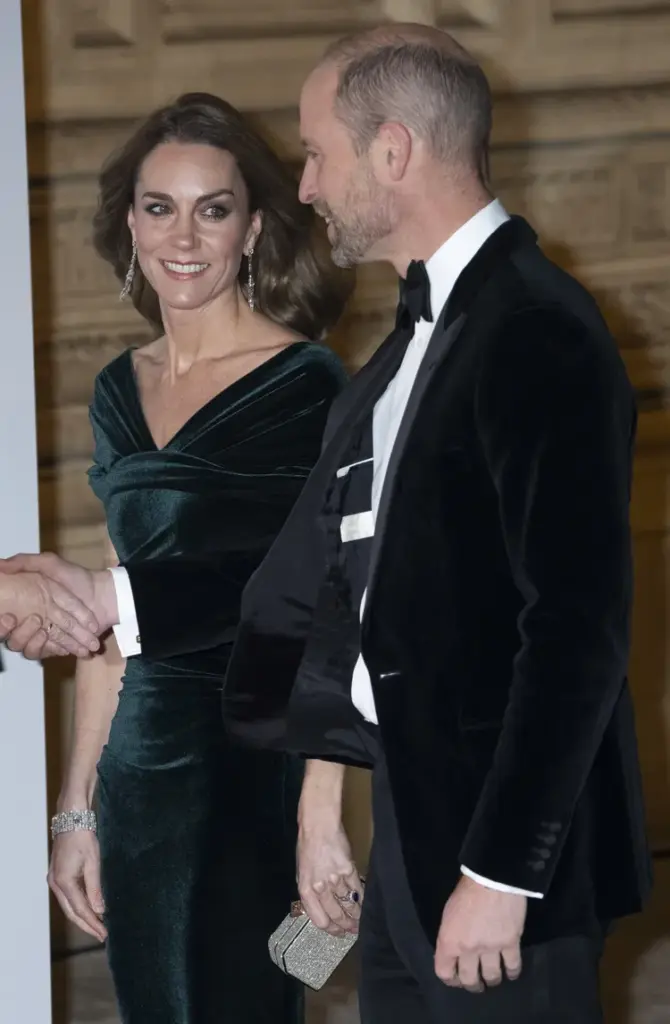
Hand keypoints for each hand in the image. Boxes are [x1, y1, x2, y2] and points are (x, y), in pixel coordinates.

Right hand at [0, 568, 100, 658]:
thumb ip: (25, 563)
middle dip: (20, 633)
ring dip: (35, 643)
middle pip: (13, 638)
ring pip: (28, 649)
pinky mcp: (56, 646)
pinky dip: (52, 650)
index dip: (3, 624)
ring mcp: (42, 636)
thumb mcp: (50, 564)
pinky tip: (59, 644)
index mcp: (22, 605)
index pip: (4, 621)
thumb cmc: (75, 578)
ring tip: (45, 632)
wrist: (102, 594)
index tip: (9, 616)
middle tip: (35, 620)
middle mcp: (28, 623)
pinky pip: (46, 654)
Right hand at [48, 829, 106, 942]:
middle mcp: (55, 884)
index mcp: (64, 882)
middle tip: (101, 935)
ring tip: (97, 926)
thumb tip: (99, 910)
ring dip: (82, 916)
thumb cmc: (83, 837)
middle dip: (86, 925)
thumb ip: (95, 888)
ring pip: (68, 906)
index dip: (92, 923)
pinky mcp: (58, 875)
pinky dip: (78, 905)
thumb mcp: (93, 862)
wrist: (72, 819)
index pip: (80, 910)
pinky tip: (89, 909)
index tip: (104, 934)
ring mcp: (54, 880)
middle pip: (71, 912)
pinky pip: (68, 897)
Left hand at [297, 821, 362, 936]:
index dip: (331, 930)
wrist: (318, 826)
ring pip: (349, 905)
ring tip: (360, 920)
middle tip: (353, 930)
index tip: (338, 933)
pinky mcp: (349, 870)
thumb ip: (311, 892)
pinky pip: (358, 890)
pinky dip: (362, 899)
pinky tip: (365, 903)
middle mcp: (321, 888)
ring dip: (356, 915)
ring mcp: (336, 880)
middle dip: (346, 926)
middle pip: (336, 915)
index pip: (320, 920)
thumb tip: (322, 908)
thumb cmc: (307, 847)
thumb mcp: (302, 873)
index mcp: (306, 890)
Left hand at [434, 875, 525, 992]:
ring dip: (492, 980)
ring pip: (492, 976)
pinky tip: (511, 972)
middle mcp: (468, 949)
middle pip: (469, 979)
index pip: (444, 972)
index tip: (456, 980)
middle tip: (476, 984)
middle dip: (472, 985)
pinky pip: (513, 966)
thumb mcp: (449, 914)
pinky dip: (512, 972)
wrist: (491, 878)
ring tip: (493, 979)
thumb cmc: (466, 891)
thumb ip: (450, 935)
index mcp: (449, 941)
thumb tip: (453, 952)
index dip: (450, 980)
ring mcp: (491, 948)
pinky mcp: (511, 943)